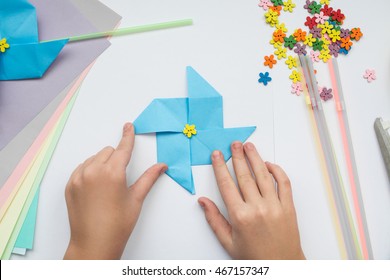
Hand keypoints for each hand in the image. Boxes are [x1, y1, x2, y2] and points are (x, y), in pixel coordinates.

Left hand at [64, 123, 166, 258]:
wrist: (94, 243)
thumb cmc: (117, 225)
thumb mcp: (136, 199)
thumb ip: (149, 178)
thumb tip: (161, 166)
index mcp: (112, 173)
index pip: (123, 148)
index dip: (128, 136)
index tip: (128, 126)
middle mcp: (93, 171)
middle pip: (108, 151)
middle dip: (117, 158)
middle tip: (121, 178)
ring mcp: (78, 178)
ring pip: (94, 158)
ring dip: (103, 163)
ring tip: (108, 186)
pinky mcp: (70, 185)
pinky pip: (82, 167)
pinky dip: (90, 171)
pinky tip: (96, 187)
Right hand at [198, 141, 304, 259]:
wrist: (282, 266)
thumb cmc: (254, 257)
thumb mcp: (228, 242)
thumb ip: (214, 220)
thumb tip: (203, 202)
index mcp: (240, 216)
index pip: (226, 184)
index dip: (220, 167)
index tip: (217, 155)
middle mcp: (257, 208)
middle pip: (244, 175)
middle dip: (237, 157)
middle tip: (233, 144)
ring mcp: (275, 206)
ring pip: (263, 175)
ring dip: (255, 158)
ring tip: (249, 146)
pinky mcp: (288, 207)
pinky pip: (284, 183)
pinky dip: (277, 171)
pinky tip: (269, 164)